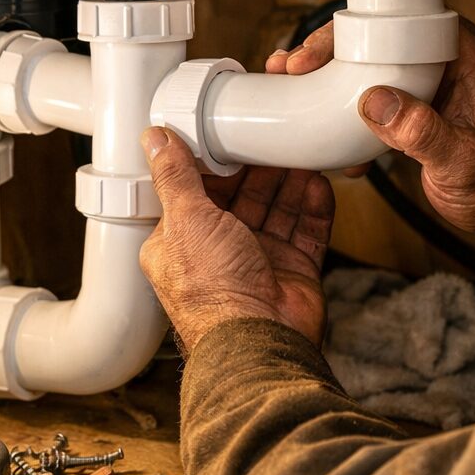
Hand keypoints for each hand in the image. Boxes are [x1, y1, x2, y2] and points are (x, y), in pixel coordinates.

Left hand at [139, 127, 334, 351]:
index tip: (230, 134)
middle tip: (273, 138)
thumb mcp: (185, 220)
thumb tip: (155, 141)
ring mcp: (258, 262)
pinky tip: (318, 184)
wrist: (259, 340)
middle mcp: (218, 252)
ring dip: (289, 183)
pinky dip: (313, 208)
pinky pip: (306, 232)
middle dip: (259, 169)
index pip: (196, 191)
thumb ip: (174, 176)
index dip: (214, 164)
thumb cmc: (213, 292)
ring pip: (277, 211)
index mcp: (181, 243)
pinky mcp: (292, 272)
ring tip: (300, 153)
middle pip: (242, 198)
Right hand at [268, 19, 474, 280]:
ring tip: (287, 86)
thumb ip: (423, 132)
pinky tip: (322, 133)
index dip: (353, 29)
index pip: (402, 21)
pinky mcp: (415, 109)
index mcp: (464, 56)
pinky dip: (343, 110)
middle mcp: (443, 62)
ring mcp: (427, 85)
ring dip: (328, 77)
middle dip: (327, 51)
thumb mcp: (463, 160)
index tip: (315, 53)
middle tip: (288, 66)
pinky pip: (372, 96)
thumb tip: (374, 100)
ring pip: (368, 66)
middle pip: (376, 37)